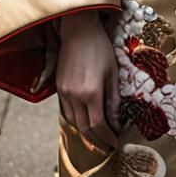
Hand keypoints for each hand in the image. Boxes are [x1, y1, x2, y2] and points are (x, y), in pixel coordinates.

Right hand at [57, 10, 120, 149]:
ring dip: (85, 133)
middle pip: (84, 128)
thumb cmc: (99, 48)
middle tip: (107, 146)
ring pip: (73, 122)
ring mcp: (64, 92)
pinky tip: (84, 120)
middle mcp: (75, 95)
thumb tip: (117, 122)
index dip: (107, 137)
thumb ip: (113, 100)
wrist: (78, 30)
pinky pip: (66, 112)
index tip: (115, 142)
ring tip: (97, 137)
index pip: (98, 125)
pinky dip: (76, 120)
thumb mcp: (112, 72)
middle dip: (97, 140)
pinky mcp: (59, 88)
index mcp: (91, 92)